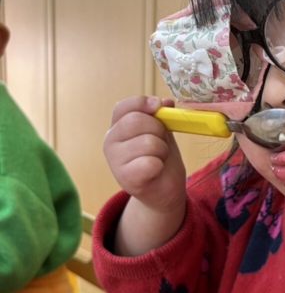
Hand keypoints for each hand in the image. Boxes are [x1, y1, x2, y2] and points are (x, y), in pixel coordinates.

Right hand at [104, 96, 185, 213]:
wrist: (163, 190)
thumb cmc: (160, 158)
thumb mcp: (162, 131)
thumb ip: (162, 116)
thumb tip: (167, 102)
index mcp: (117, 127)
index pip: (124, 107)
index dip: (143, 103)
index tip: (158, 106)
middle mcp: (110, 141)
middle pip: (137, 121)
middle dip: (159, 130)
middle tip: (162, 143)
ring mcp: (115, 161)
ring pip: (148, 142)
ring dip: (162, 150)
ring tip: (159, 159)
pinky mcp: (125, 179)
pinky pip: (150, 162)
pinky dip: (159, 165)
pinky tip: (155, 171)